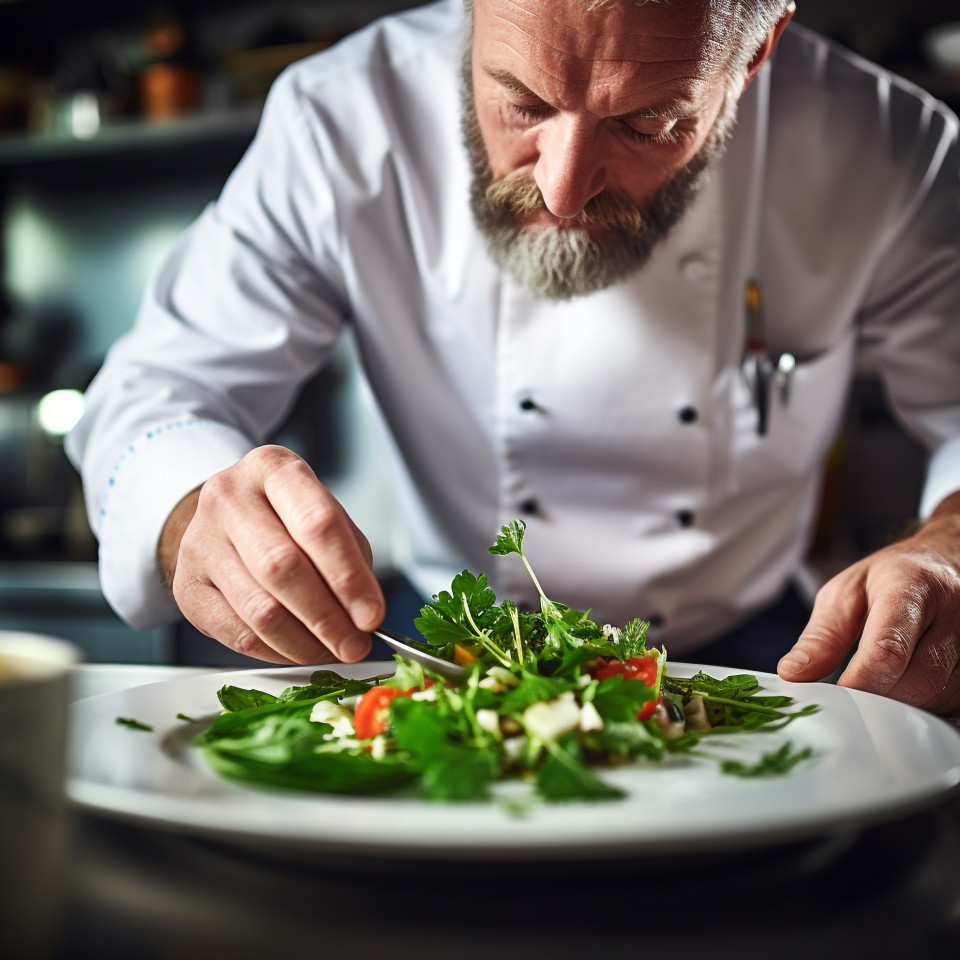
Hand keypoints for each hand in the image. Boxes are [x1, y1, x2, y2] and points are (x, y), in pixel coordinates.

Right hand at [159, 445, 383, 663]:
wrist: (223, 520)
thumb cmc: (284, 517)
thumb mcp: (324, 514)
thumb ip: (349, 557)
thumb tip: (364, 614)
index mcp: (273, 469)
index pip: (317, 524)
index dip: (349, 577)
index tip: (372, 615)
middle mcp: (229, 498)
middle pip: (283, 568)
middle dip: (328, 618)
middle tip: (355, 645)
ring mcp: (200, 542)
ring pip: (260, 610)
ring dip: (306, 642)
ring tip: (333, 651)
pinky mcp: (186, 587)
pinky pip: (239, 634)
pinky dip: (278, 651)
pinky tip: (300, 650)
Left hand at [778, 493, 959, 716]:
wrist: (948, 563)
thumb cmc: (891, 579)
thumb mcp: (846, 592)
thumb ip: (822, 636)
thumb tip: (793, 675)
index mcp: (913, 587)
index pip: (889, 647)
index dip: (858, 682)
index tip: (832, 698)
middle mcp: (955, 616)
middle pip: (915, 683)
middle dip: (875, 696)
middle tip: (848, 691)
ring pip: (936, 701)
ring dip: (900, 704)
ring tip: (881, 677)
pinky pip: (951, 706)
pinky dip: (923, 707)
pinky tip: (907, 686)